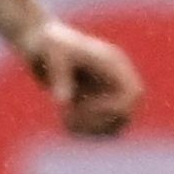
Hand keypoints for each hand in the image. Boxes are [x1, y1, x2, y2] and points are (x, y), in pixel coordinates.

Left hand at [24, 18, 143, 137]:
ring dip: (91, 129)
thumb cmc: (47, 43)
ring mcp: (107, 92)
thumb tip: (63, 102)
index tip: (83, 107)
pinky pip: (102, 127)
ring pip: (115, 124)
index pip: (133, 94)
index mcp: (113, 64)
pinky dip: (85, 130)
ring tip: (66, 119)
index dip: (113, 109)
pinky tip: (65, 120)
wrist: (41, 42)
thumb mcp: (51, 54)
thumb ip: (59, 76)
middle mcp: (116, 79)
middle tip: (70, 116)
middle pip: (127, 113)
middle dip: (100, 121)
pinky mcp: (96, 102)